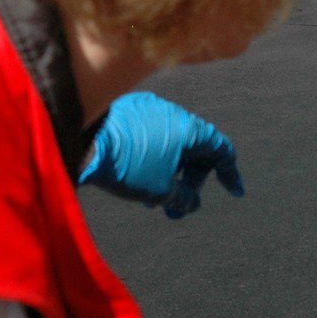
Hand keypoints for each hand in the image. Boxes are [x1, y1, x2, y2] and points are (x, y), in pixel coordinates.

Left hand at [80, 92, 243, 218]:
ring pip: (171, 144)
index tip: (233, 191)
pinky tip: (135, 176)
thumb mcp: (161, 190)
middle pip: (195, 150)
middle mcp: (174, 114)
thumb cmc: (127, 166)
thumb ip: (183, 198)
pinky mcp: (129, 110)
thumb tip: (189, 202)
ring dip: (169, 173)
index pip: (221, 149)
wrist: (83, 139)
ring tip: (152, 200)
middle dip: (190, 183)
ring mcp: (150, 109)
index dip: (230, 173)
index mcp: (189, 129)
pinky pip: (152, 135)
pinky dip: (152, 157)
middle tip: (177, 207)